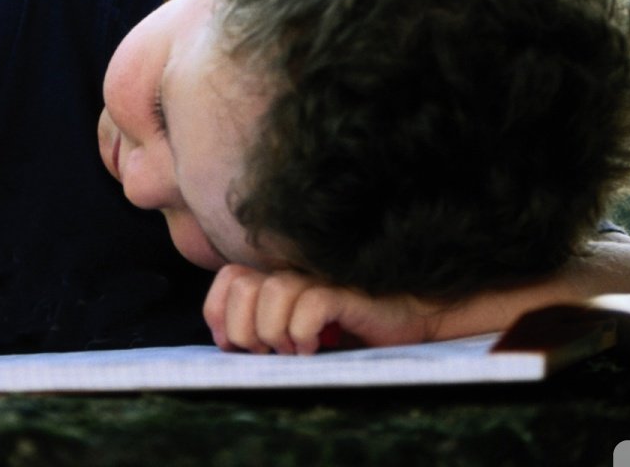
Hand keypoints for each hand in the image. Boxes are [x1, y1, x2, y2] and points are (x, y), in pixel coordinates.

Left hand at [203, 265, 440, 354]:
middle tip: (265, 354)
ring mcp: (321, 281)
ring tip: (291, 352)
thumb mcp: (296, 338)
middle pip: (242, 285)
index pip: (229, 278)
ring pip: (274, 291)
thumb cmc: (350, 337)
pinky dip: (304, 331)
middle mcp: (296, 274)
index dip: (218, 313)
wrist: (411, 324)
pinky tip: (313, 349)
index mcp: (278, 281)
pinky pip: (311, 303)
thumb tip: (227, 347)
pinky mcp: (348, 294)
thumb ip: (264, 333)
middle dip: (243, 329)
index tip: (231, 347)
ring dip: (273, 331)